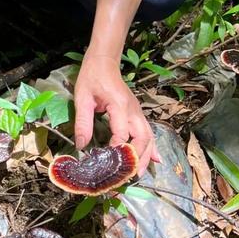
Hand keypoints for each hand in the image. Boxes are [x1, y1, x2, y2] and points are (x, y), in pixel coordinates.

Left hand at [73, 53, 159, 175]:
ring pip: (149, 136)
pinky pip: (149, 131)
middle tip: (130, 175)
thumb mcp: (82, 98)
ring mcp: (137, 112)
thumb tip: (81, 145)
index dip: (117, 150)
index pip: (122, 133)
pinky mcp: (137, 113)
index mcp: (119, 106)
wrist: (104, 62)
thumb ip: (83, 122)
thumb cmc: (92, 78)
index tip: (109, 164)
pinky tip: (156, 160)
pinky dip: (152, 147)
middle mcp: (133, 110)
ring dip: (146, 155)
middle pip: (142, 138)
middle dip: (138, 158)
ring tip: (140, 173)